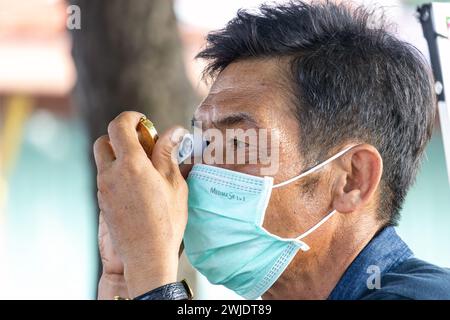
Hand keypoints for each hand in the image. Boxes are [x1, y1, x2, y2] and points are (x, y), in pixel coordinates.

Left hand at [94, 111, 188, 297]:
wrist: (147, 254)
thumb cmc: (167, 220)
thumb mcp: (174, 183)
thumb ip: (168, 153)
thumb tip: (174, 131)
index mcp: (131, 164)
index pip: (119, 125)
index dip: (131, 117)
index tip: (143, 121)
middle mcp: (111, 173)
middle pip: (104, 140)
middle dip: (120, 135)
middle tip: (142, 144)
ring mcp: (103, 188)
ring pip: (103, 159)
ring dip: (118, 154)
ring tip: (142, 167)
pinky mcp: (102, 201)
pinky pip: (104, 177)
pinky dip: (116, 172)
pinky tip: (136, 186)